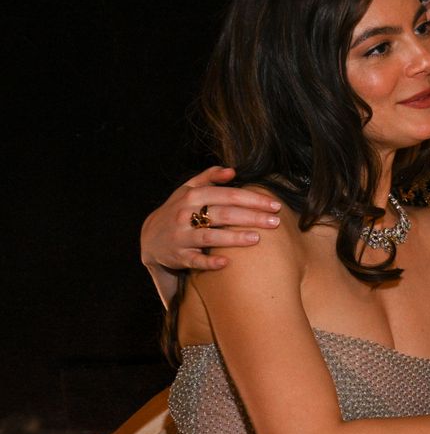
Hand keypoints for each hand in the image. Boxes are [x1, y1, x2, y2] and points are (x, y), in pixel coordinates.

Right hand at [139, 166, 281, 273]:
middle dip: (252, 217)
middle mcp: (186, 214)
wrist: (149, 237)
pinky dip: (209, 262)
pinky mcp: (178, 256)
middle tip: (276, 222)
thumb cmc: (177, 209)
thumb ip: (209, 177)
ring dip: (234, 238)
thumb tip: (232, 170)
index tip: (275, 205)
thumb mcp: (187, 189)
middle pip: (224, 214)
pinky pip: (195, 260)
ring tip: (257, 238)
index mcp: (193, 196)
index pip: (228, 195)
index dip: (253, 199)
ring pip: (210, 236)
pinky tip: (226, 263)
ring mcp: (181, 236)